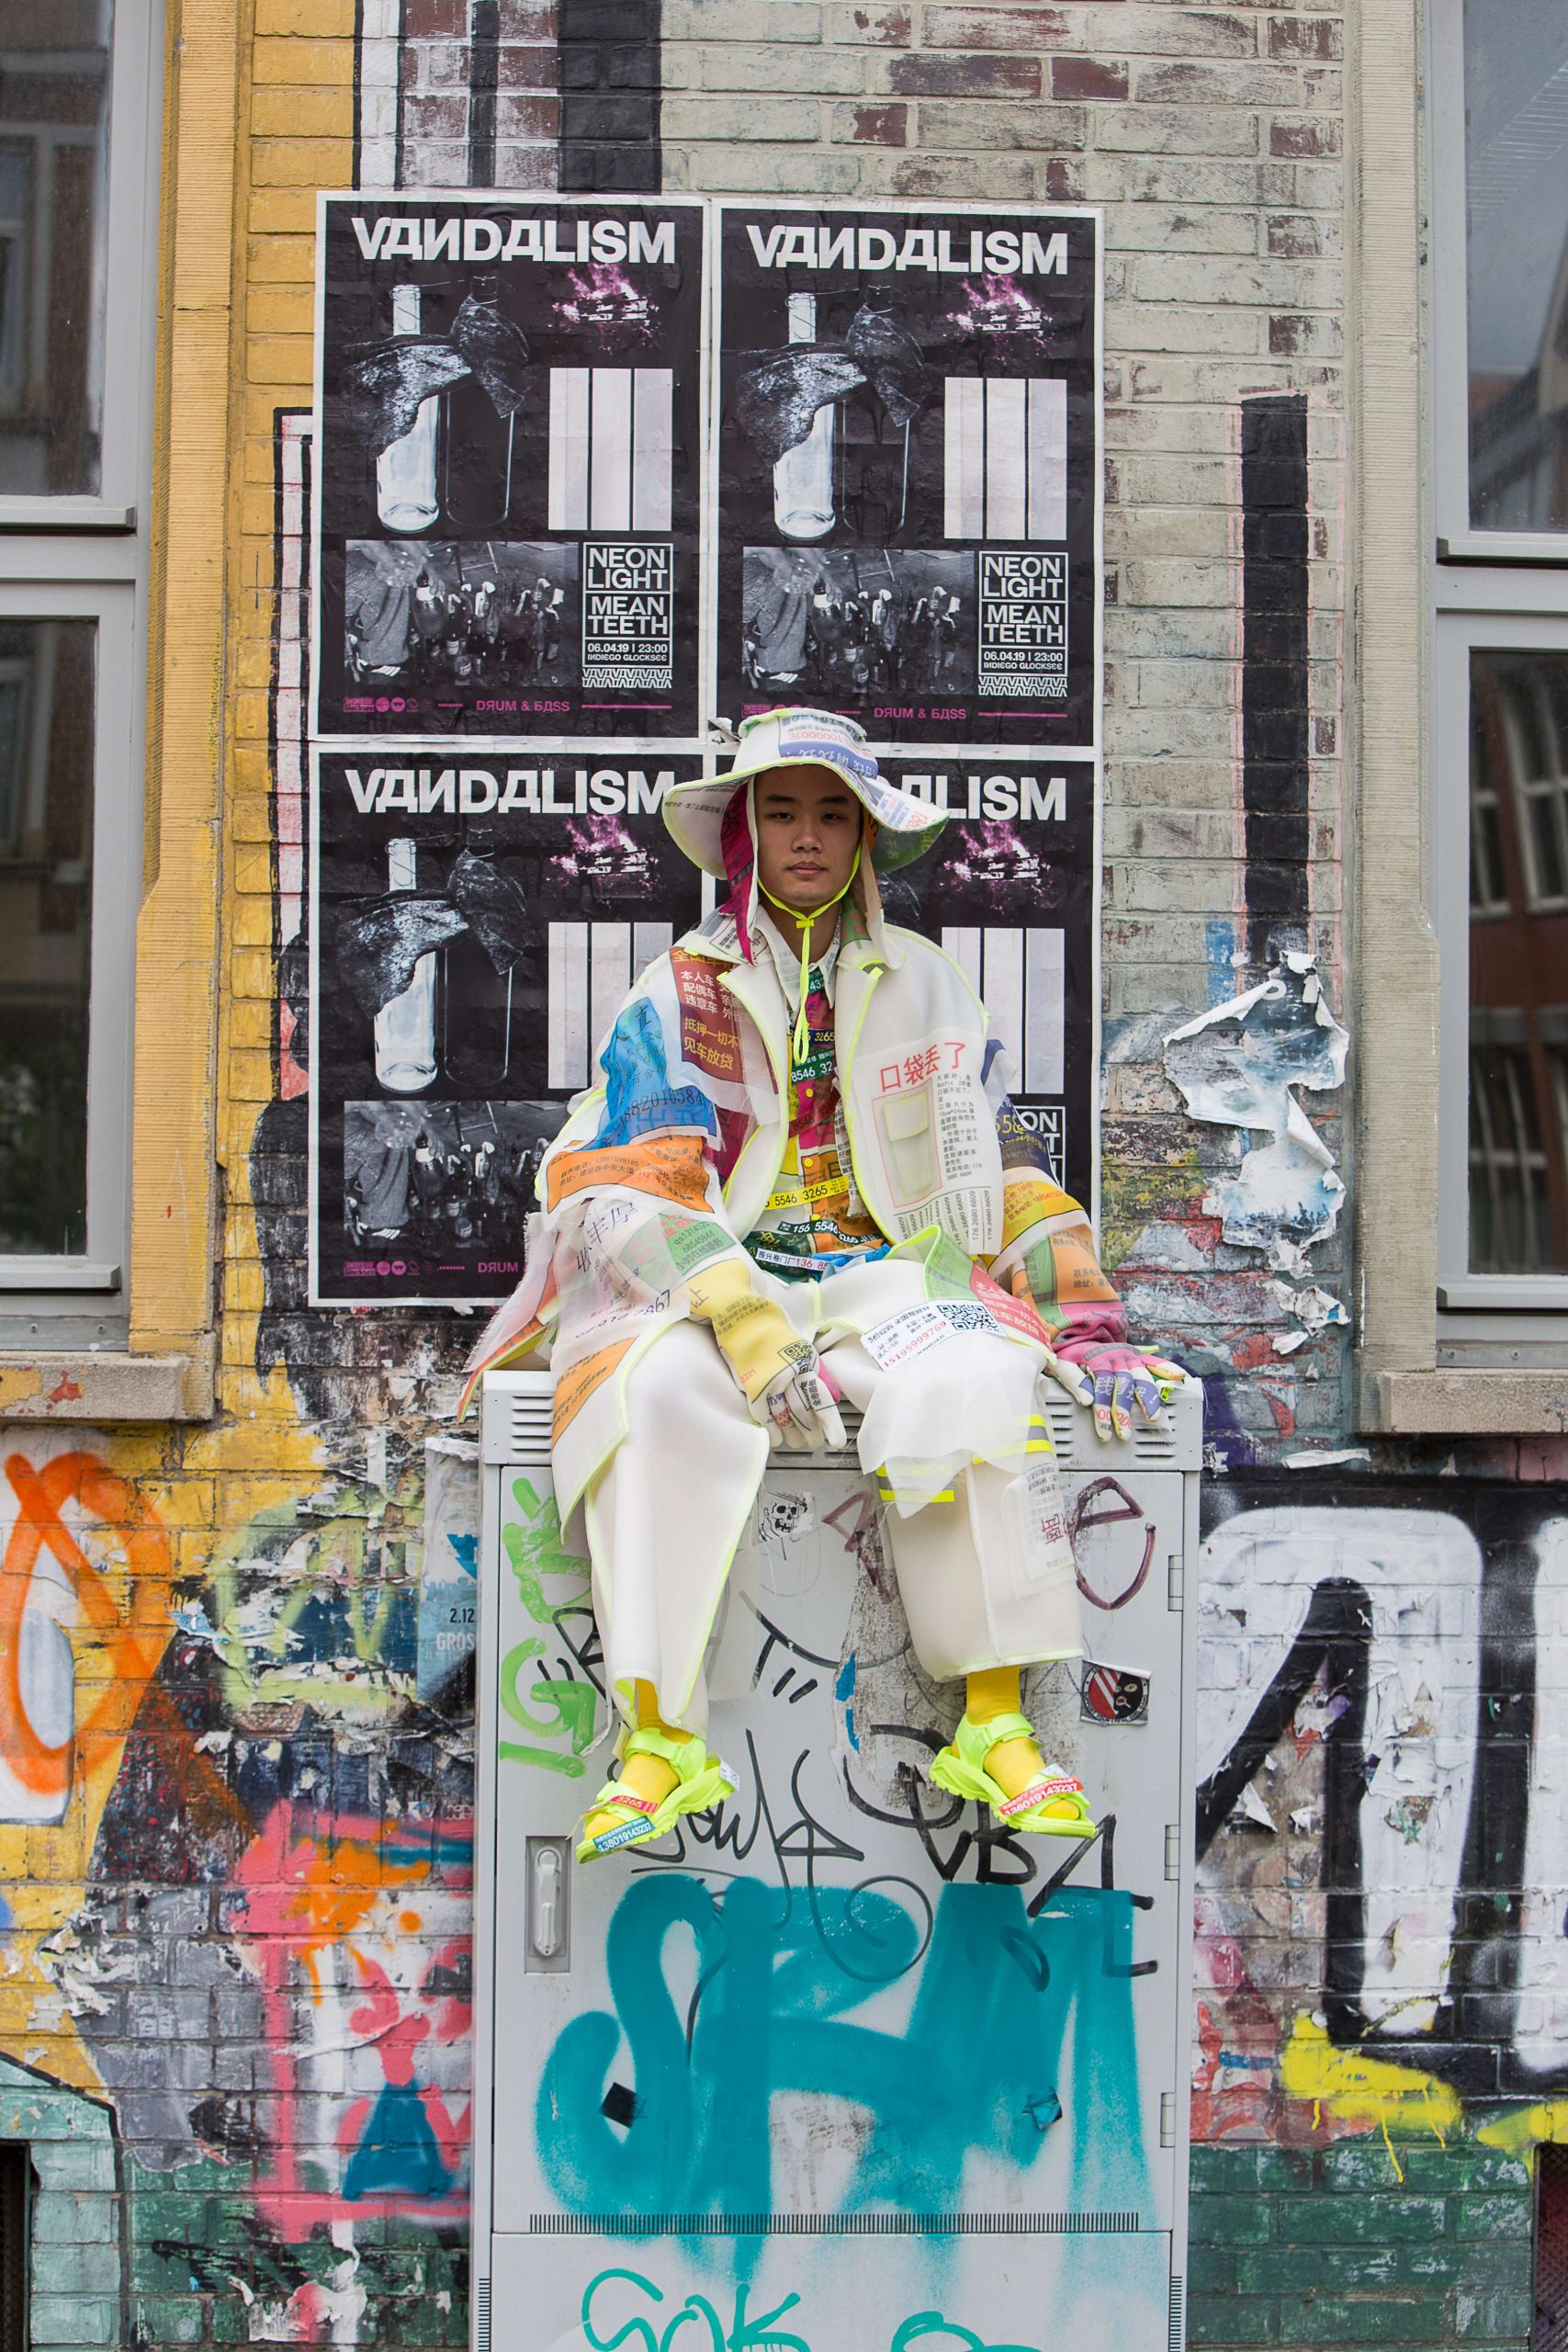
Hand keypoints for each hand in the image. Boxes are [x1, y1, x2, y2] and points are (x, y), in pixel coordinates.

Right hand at [686, 1257, 845, 1451]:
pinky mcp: (751, 1383)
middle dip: (811, 1432)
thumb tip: (824, 1393)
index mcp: (805, 1360)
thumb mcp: (797, 1345)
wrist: (742, 1314)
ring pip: (785, 1414)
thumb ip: (810, 1368)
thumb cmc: (771, 1329)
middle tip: (815, 1444)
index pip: (820, 1397)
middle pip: (804, 1410)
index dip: (829, 1422)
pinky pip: (763, 1413)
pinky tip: (776, 1439)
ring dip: (793, 1433)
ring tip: (798, 1444)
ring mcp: (769, 1377)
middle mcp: (790, 1370)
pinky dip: (771, 1429)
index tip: (836, 1440)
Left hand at [1044, 1345, 1187, 1442]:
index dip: (1103, 1409)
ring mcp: (1129, 1356)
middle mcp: (1116, 1357)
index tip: (1103, 1430)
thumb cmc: (1071, 1354)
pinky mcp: (1138, 1356)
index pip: (1102, 1386)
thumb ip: (1074, 1380)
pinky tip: (1180, 1376)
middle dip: (1125, 1411)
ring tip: (1153, 1416)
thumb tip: (1086, 1400)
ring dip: (1148, 1397)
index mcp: (1097, 1359)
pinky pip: (1156, 1362)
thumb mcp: (1063, 1363)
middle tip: (1124, 1433)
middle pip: (1123, 1385)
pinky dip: (1169, 1368)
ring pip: (1141, 1377)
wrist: (1081, 1332)